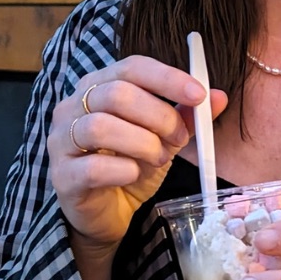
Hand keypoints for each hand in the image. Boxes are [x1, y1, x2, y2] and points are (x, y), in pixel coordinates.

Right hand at [46, 55, 226, 254]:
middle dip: (159, 116)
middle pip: (117, 94)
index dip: (167, 78)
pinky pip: (93, 167)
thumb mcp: (164, 137)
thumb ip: (188, 116)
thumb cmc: (132, 164)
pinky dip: (123, 170)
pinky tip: (134, 175)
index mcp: (99, 86)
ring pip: (100, 126)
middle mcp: (73, 107)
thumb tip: (219, 96)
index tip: (199, 95)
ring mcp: (61, 141)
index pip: (132, 67)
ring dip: (142, 143)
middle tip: (179, 138)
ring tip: (159, 158)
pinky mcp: (61, 176)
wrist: (109, 212)